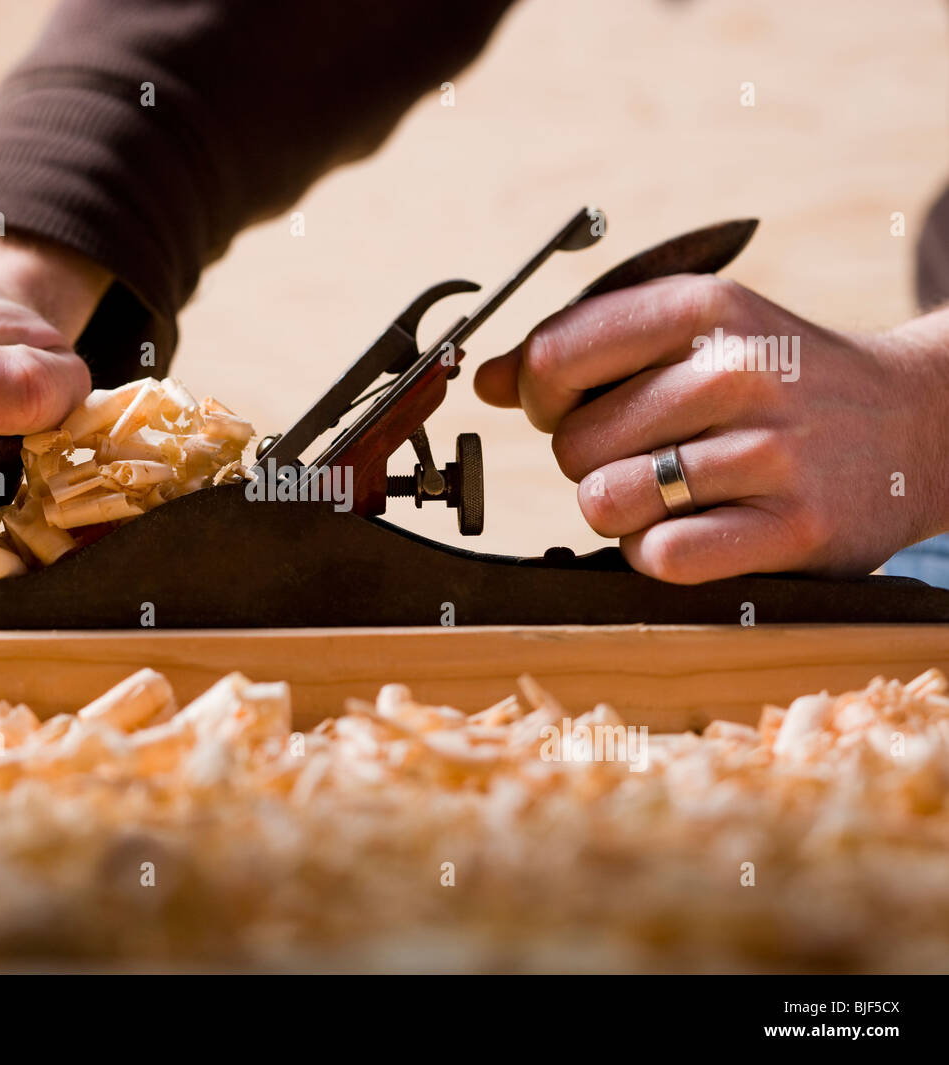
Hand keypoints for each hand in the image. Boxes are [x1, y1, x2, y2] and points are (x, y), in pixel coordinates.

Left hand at [473, 275, 948, 582]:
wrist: (915, 423)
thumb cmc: (779, 378)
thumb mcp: (694, 332)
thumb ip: (586, 348)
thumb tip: (485, 378)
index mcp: (703, 308)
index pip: (553, 356)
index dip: (540, 395)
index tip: (566, 405)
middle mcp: (738, 371)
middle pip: (572, 443)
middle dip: (587, 460)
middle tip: (642, 453)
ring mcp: (771, 451)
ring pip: (606, 502)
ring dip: (620, 511)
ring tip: (667, 492)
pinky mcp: (795, 527)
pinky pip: (660, 556)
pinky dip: (657, 554)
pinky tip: (694, 529)